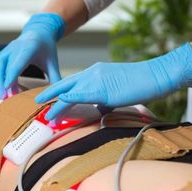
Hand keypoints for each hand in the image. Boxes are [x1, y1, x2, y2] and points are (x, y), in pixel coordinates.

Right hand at [0, 13, 65, 98]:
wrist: (40, 31)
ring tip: (1, 95)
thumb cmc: (47, 47)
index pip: (18, 63)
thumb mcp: (53, 62)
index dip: (12, 76)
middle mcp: (15, 47)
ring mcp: (8, 48)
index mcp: (29, 47)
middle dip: (3, 82)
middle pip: (4, 65)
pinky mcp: (4, 51)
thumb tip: (58, 95)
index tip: (9, 89)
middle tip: (5, 98)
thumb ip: (55, 78)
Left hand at [35, 43, 191, 119]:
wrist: (153, 76)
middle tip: (37, 102)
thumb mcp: (117, 91)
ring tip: (47, 117)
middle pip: (66, 85)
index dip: (59, 90)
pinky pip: (81, 95)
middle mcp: (91, 74)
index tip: (49, 98)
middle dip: (50, 94)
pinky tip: (58, 107)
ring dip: (57, 106)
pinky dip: (68, 101)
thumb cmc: (138, 83)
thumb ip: (105, 99)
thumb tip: (99, 110)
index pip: (72, 82)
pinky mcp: (103, 90)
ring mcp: (96, 80)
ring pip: (69, 93)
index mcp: (94, 72)